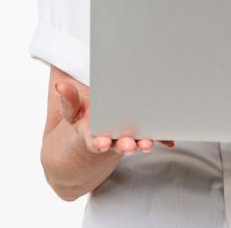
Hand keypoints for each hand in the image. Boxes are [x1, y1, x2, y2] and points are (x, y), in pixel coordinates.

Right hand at [54, 80, 175, 155]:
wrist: (92, 136)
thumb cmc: (83, 117)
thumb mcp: (71, 110)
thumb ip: (68, 99)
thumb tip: (60, 85)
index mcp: (90, 133)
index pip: (93, 140)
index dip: (97, 142)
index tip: (101, 144)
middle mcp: (108, 140)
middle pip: (116, 145)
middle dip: (124, 145)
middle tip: (131, 146)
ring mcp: (123, 139)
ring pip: (134, 144)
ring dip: (141, 144)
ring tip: (148, 144)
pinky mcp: (138, 137)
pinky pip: (149, 138)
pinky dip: (159, 138)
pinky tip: (170, 140)